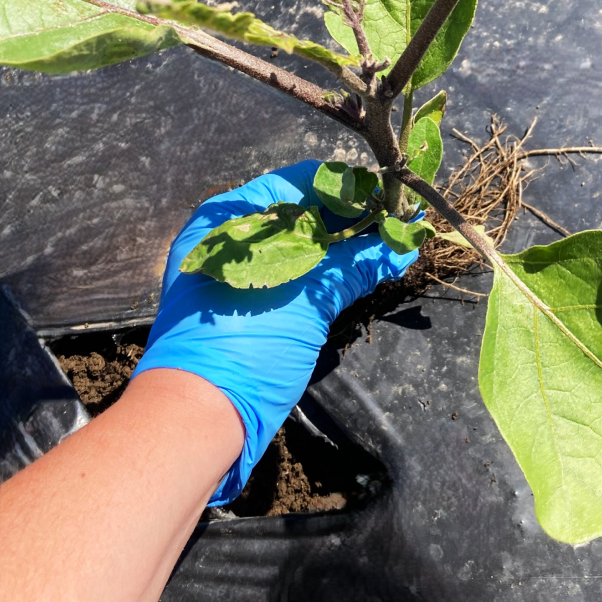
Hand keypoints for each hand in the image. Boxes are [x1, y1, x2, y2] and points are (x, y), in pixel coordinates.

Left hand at [133, 159, 419, 503]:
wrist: (197, 419)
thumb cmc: (245, 343)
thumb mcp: (304, 300)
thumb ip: (354, 265)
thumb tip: (404, 243)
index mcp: (229, 217)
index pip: (297, 182)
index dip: (346, 186)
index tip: (390, 193)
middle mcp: (230, 238)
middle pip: (301, 213)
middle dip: (350, 219)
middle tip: (399, 223)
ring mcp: (237, 273)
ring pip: (299, 247)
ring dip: (343, 248)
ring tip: (391, 246)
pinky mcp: (249, 306)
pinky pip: (293, 276)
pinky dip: (325, 274)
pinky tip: (362, 275)